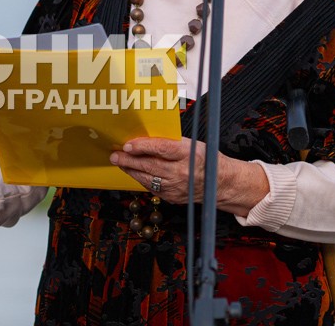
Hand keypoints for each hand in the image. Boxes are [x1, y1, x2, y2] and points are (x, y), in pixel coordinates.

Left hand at [110, 137, 268, 216]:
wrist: (219, 182)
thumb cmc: (204, 158)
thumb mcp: (190, 144)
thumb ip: (169, 142)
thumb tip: (144, 137)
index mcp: (188, 154)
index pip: (161, 149)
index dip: (142, 146)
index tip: (128, 144)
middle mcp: (181, 172)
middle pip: (150, 166)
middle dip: (129, 160)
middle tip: (115, 155)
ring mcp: (176, 187)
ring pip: (147, 179)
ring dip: (130, 170)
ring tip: (120, 162)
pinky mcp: (172, 197)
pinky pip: (151, 188)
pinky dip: (140, 179)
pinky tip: (133, 172)